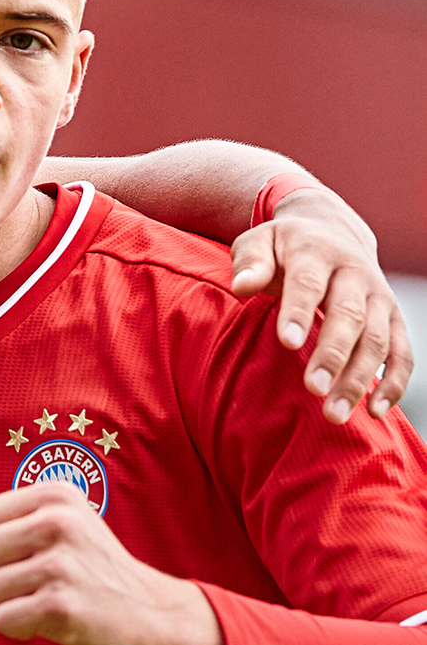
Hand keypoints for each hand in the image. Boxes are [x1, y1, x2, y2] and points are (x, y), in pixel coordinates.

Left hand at [0, 482, 223, 644]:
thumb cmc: (96, 568)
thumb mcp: (69, 519)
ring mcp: (60, 567)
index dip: (3, 544)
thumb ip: (22, 515)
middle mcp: (58, 524)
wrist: (155, 615)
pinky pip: (3, 619)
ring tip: (52, 599)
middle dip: (4, 573)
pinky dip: (21, 627)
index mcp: (57, 497)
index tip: (37, 553)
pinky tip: (53, 621)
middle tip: (44, 581)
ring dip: (14, 602)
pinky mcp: (60, 608)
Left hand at [231, 187, 410, 421]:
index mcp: (317, 252)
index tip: (288, 343)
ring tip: (335, 414)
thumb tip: (242, 285)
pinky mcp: (394, 319)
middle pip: (349, 316)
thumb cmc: (283, 245)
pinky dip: (394, 383)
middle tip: (314, 389)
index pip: (309, 283)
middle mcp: (355, 274)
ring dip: (359, 378)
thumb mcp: (259, 241)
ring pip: (378, 340)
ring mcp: (379, 297)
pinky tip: (374, 411)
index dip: (300, 312)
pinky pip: (402, 353)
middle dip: (333, 354)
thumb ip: (250, 262)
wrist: (331, 230)